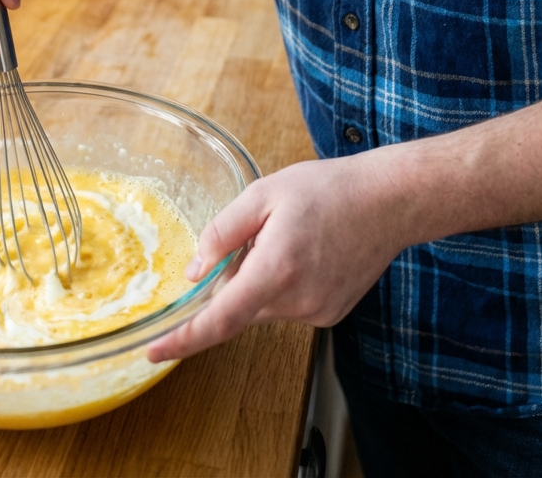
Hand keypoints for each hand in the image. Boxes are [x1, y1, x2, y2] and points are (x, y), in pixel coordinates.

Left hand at [147, 154, 399, 362]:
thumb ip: (223, 233)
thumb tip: (195, 271)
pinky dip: (282, 284)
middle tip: (258, 234)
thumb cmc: (328, 190)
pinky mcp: (330, 315)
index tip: (153, 351)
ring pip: (263, 306)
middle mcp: (296, 301)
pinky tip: (306, 252)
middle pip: (240, 307)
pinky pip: (287, 306)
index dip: (183, 339)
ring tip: (290, 237)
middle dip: (234, 277)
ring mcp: (316, 312)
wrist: (388, 202)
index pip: (220, 319)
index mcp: (275, 269)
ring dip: (260, 278)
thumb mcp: (263, 194)